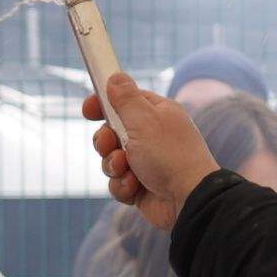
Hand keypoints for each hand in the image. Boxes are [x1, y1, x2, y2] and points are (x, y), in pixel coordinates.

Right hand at [86, 59, 215, 231]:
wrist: (188, 199)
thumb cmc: (170, 155)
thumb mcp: (144, 120)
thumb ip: (125, 98)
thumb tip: (115, 76)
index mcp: (157, 114)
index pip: (125, 101)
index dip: (104, 104)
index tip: (88, 109)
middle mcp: (152, 136)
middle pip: (111, 132)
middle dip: (104, 140)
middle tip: (109, 143)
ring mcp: (146, 163)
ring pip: (111, 160)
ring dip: (113, 165)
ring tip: (126, 169)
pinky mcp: (141, 186)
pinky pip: (118, 182)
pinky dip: (122, 185)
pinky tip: (135, 187)